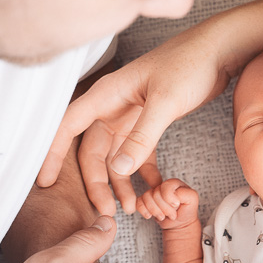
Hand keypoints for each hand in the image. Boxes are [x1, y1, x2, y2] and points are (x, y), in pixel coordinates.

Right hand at [37, 25, 233, 200]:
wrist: (219, 51)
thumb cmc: (190, 63)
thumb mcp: (165, 101)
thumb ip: (142, 136)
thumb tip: (118, 169)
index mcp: (107, 95)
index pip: (67, 126)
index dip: (51, 153)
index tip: (44, 180)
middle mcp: (113, 106)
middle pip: (93, 151)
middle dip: (97, 182)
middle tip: (106, 211)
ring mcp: (131, 116)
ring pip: (115, 157)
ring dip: (120, 183)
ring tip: (133, 207)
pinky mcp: (149, 123)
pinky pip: (138, 154)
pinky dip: (143, 173)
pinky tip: (152, 190)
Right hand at [136, 178, 199, 229]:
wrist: (179, 224)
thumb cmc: (187, 211)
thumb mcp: (193, 201)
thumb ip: (187, 193)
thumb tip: (173, 195)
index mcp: (174, 183)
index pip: (166, 187)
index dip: (169, 199)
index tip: (176, 206)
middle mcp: (162, 186)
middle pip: (155, 193)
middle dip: (164, 208)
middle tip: (172, 215)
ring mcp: (152, 193)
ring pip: (146, 197)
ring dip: (155, 211)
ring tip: (163, 216)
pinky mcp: (145, 201)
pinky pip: (138, 203)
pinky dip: (144, 211)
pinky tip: (150, 216)